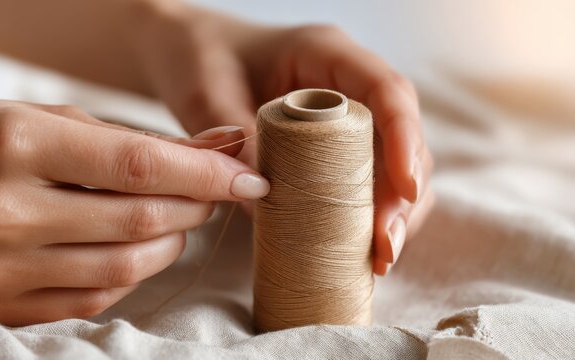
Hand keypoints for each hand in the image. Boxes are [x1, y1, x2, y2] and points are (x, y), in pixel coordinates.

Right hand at [0, 96, 268, 325]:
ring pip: (127, 267)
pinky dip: (131, 272)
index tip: (248, 174)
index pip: (139, 165)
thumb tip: (214, 150)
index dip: (207, 172)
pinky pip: (95, 297)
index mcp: (14, 143)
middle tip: (214, 189)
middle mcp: (4, 210)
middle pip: (141, 220)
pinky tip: (134, 247)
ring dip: (171, 242)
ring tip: (176, 217)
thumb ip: (126, 139)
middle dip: (196, 204)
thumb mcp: (41, 116)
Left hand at [135, 5, 433, 274]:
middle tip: (385, 244)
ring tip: (381, 257)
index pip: (384, 90)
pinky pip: (367, 177)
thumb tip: (268, 199)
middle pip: (399, 135)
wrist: (191, 55)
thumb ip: (238, 141)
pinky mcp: (333, 144)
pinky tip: (364, 247)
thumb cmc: (199, 60)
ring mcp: (343, 114)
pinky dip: (370, 213)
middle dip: (402, 193)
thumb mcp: (206, 95)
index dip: (404, 138)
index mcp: (323, 52)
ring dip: (394, 210)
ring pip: (392, 161)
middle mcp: (345, 83)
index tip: (406, 189)